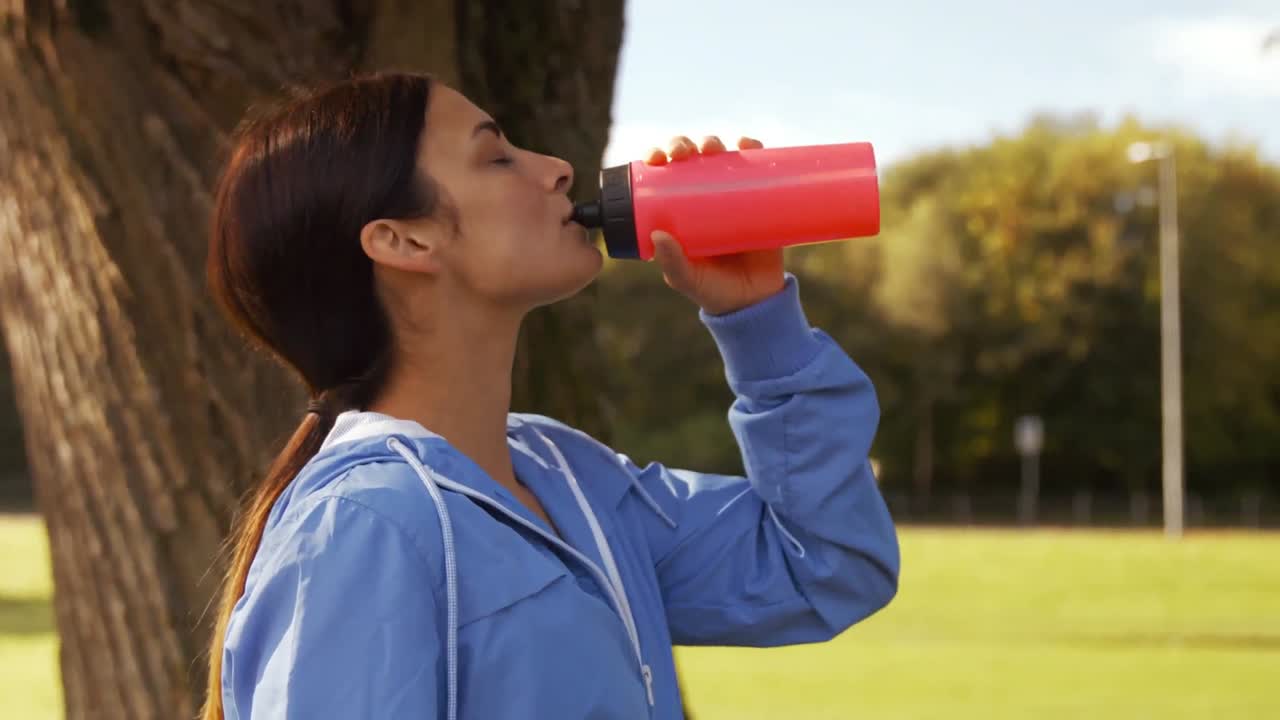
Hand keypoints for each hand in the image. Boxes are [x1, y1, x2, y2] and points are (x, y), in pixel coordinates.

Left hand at [643, 135, 785, 315]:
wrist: (756, 302)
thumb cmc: (714, 291)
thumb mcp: (687, 280)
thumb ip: (673, 263)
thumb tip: (658, 234)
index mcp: (677, 213)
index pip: (662, 176)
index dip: (658, 158)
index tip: (657, 157)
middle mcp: (702, 199)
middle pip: (689, 160)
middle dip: (683, 145)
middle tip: (684, 152)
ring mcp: (732, 197)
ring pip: (719, 158)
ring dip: (713, 143)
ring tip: (713, 148)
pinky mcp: (759, 200)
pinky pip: (756, 168)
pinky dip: (753, 150)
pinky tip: (748, 144)